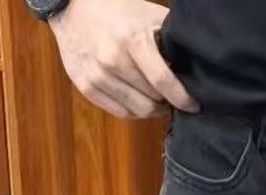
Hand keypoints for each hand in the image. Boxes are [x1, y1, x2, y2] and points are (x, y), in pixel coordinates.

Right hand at [50, 0, 198, 118]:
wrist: (72, 6)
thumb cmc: (117, 9)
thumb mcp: (148, 15)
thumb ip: (170, 40)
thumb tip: (192, 67)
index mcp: (133, 41)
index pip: (163, 82)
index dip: (182, 99)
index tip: (193, 105)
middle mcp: (113, 61)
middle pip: (152, 101)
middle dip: (167, 102)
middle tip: (172, 97)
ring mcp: (97, 75)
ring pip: (137, 111)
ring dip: (152, 109)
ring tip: (157, 100)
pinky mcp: (85, 86)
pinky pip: (119, 112)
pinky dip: (134, 111)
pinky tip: (139, 100)